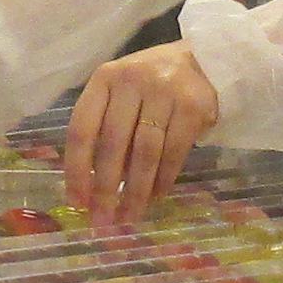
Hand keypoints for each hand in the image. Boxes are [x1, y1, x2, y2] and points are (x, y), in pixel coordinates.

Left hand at [63, 42, 220, 229]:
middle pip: (113, 144)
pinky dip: (163, 179)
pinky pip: (173, 153)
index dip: (76, 169)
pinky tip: (156, 197)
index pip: (82, 128)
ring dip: (136, 191)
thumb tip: (93, 186)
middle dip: (105, 188)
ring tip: (129, 216)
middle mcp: (132, 81)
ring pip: (145, 153)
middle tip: (102, 220)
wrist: (206, 62)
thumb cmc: (151, 85)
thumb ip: (106, 129)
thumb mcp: (122, 94)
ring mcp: (165, 92)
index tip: (77, 202)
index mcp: (105, 79)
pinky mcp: (193, 107)